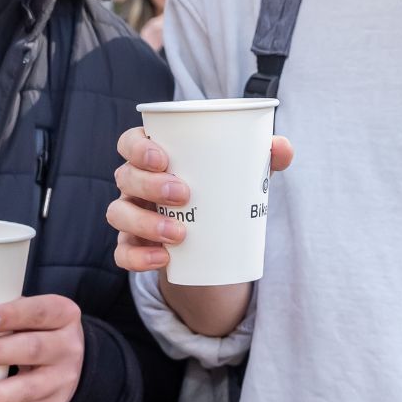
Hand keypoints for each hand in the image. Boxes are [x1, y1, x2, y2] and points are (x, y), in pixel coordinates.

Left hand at [0, 295, 83, 401]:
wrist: (70, 363)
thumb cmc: (39, 331)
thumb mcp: (34, 315)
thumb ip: (7, 313)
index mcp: (64, 316)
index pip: (41, 312)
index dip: (13, 314)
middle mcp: (68, 348)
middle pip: (33, 350)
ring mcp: (61, 381)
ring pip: (25, 390)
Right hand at [107, 125, 293, 273]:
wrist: (211, 239)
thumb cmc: (219, 189)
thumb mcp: (240, 173)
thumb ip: (263, 158)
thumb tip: (282, 147)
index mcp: (152, 157)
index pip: (129, 142)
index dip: (137, 147)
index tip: (164, 157)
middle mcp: (134, 183)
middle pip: (125, 176)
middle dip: (149, 184)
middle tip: (184, 194)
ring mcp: (130, 215)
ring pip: (119, 214)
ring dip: (145, 222)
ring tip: (179, 233)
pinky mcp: (133, 246)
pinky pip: (123, 253)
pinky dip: (138, 257)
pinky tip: (162, 259)